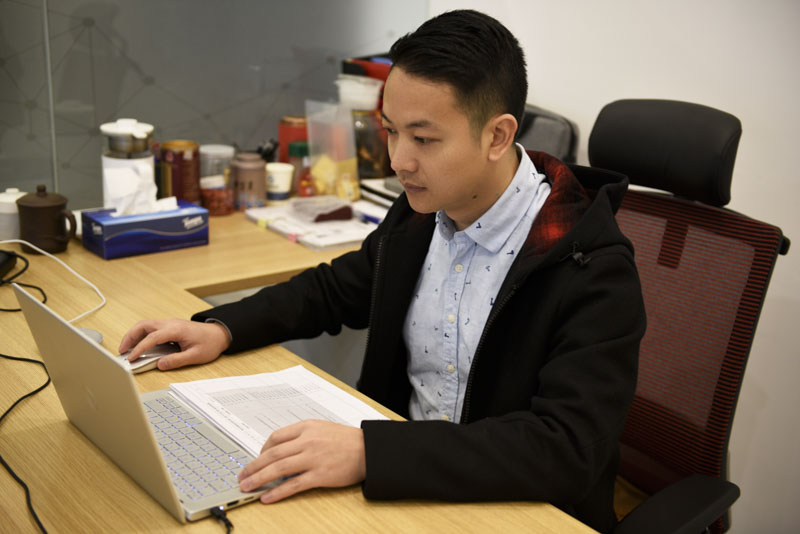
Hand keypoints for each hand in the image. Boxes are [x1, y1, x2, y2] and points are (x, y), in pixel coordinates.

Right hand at [118, 318, 230, 370]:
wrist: (219, 334)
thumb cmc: (209, 343)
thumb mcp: (196, 355)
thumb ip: (177, 360)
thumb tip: (160, 365)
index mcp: (176, 329)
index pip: (152, 337)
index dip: (140, 348)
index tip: (131, 358)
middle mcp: (170, 323)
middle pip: (143, 325)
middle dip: (129, 337)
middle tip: (121, 351)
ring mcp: (169, 323)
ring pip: (145, 325)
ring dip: (133, 335)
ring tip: (126, 350)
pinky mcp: (169, 326)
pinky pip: (150, 328)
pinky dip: (140, 336)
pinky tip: (138, 346)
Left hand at [238, 420, 365, 502]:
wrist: (368, 450)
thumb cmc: (347, 440)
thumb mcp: (322, 429)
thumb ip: (302, 437)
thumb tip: (281, 451)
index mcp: (306, 427)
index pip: (276, 437)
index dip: (261, 450)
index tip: (256, 459)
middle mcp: (307, 441)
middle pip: (272, 454)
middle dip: (253, 466)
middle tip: (241, 476)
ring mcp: (313, 458)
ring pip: (278, 469)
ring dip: (258, 479)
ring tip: (246, 487)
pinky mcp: (320, 475)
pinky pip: (293, 485)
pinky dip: (277, 492)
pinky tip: (267, 497)